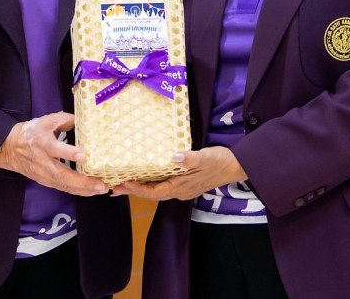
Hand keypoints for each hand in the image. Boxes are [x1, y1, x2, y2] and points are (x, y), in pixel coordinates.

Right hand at [0, 111, 107, 196]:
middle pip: (62, 174)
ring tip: (100, 189)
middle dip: (83, 181)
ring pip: (64, 184)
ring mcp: (44, 174)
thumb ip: (64, 120)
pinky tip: (91, 191)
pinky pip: (63, 188)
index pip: (54, 148)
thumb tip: (82, 121)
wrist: (10, 149)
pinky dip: (78, 191)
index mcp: (42, 142)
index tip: (83, 155)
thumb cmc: (31, 133)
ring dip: (83, 189)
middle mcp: (43, 161)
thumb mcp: (46, 121)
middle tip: (100, 184)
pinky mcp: (45, 181)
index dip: (68, 152)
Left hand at [112, 146, 246, 201]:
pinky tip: (146, 177)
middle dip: (133, 191)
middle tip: (114, 187)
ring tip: (124, 183)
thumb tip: (174, 157)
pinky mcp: (186, 185)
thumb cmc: (220, 161)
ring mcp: (183, 190)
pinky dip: (151, 184)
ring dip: (141, 188)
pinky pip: (163, 187)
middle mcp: (180, 192)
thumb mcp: (206, 157)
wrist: (235, 167)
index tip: (122, 183)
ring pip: (157, 191)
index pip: (154, 192)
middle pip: (152, 194)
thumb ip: (190, 158)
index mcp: (181, 186)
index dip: (137, 189)